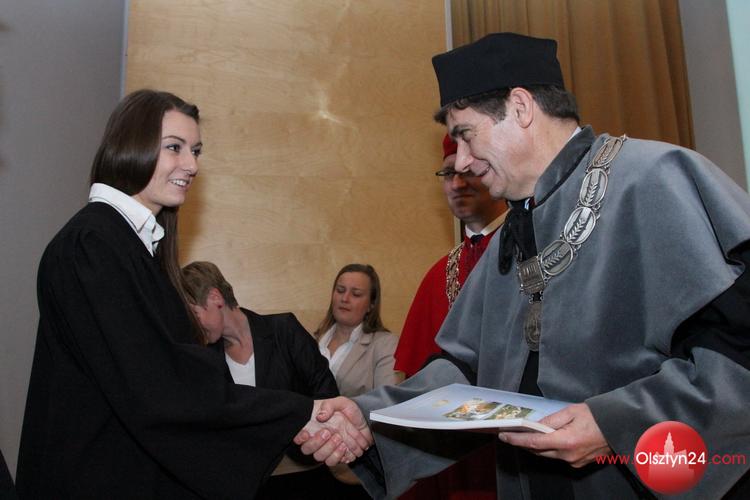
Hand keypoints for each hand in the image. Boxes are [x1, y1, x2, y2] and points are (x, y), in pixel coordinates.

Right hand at [294, 397, 372, 465]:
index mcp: (314, 426)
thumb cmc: (348, 411)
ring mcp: (326, 449)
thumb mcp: (340, 402)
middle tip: (328, 433)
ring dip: (329, 450)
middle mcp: (317, 439)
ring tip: (341, 441)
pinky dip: (339, 457)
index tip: (306, 433)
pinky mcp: (336, 456)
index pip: (299, 435)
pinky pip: (332, 462)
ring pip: (319, 457)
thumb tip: (320, 416)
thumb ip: (329, 406)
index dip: (299, 437)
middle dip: (317, 442)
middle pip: (307, 449)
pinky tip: (345, 449)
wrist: (362, 421)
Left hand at [497, 403, 611, 467]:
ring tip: (524, 436)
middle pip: (539, 451)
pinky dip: (549, 449)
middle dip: (524, 443)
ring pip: (548, 455)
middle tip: (511, 434)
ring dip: (536, 447)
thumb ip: (551, 420)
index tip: (504, 436)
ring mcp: (574, 462)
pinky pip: (558, 457)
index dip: (517, 440)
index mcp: (566, 441)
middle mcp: (568, 456)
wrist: (620, 427)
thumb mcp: (571, 411)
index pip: (534, 443)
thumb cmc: (596, 415)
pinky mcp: (579, 464)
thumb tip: (535, 426)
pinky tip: (545, 440)